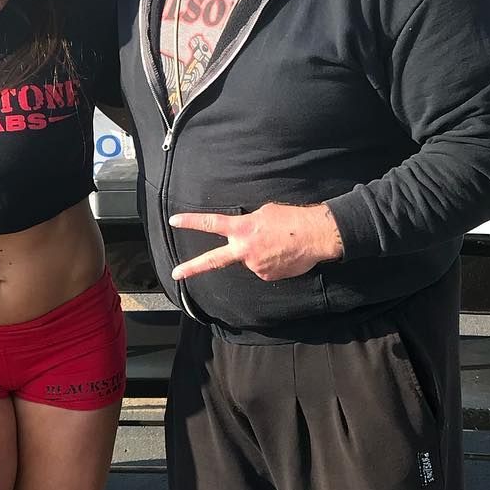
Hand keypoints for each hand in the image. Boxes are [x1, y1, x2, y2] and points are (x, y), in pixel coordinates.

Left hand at [169, 202, 343, 282]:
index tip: (173, 220)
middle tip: (176, 274)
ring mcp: (254, 266)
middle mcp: (244, 249)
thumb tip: (244, 234)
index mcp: (242, 229)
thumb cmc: (292, 219)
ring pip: (249, 260)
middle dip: (192, 268)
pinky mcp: (266, 276)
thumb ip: (248, 224)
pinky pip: (263, 268)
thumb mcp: (264, 213)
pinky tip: (283, 254)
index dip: (191, 221)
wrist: (316, 235)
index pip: (211, 223)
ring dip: (258, 253)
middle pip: (213, 260)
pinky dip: (270, 262)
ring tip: (278, 244)